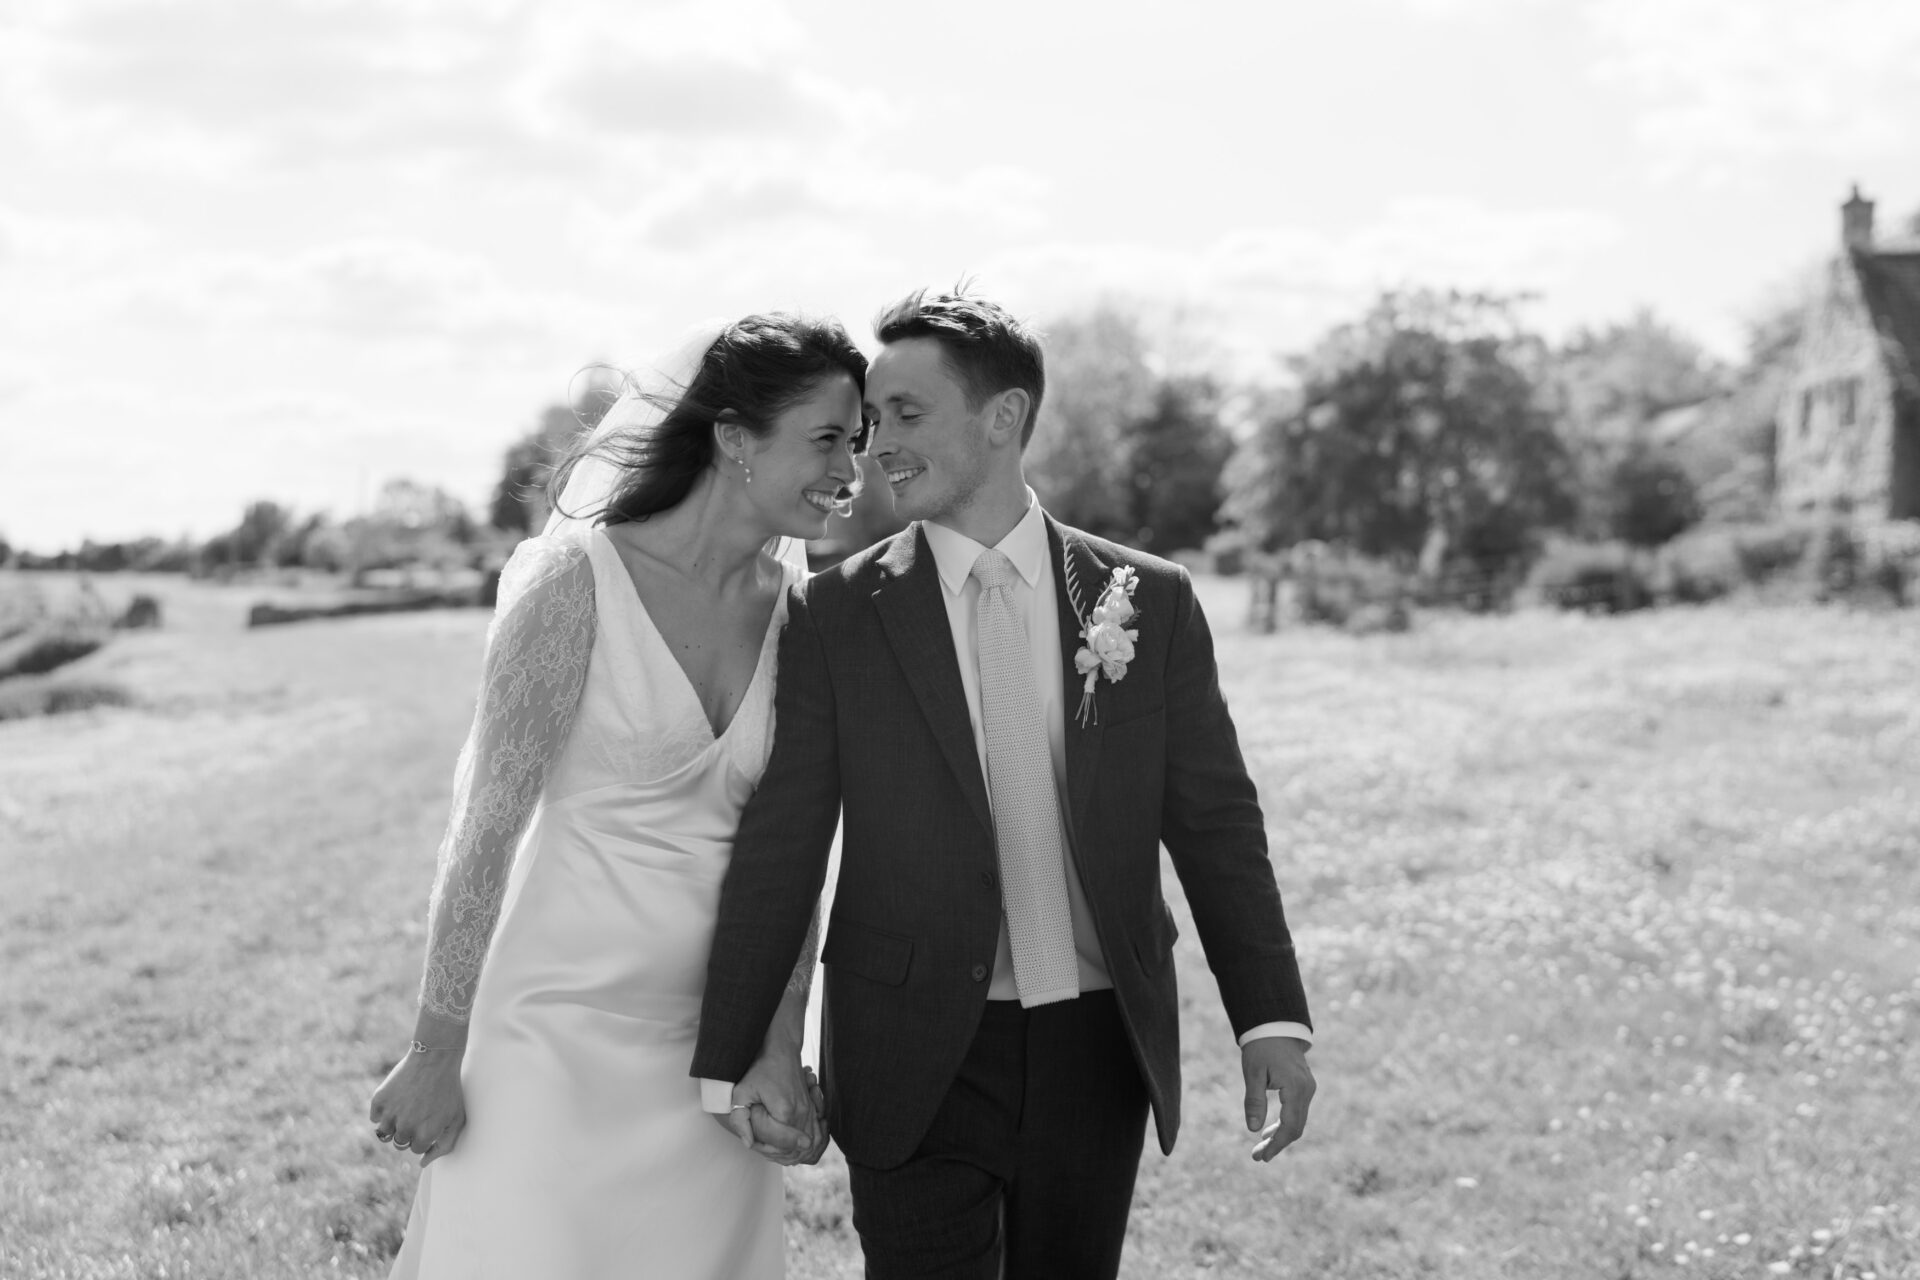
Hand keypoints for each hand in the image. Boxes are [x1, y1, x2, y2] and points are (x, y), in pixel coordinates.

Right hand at [368, 1038, 466, 1166]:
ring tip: (407, 1107)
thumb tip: (422, 1163)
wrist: (435, 1057)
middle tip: (419, 1111)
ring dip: (394, 1124)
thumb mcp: (456, 1118)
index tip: (429, 1119)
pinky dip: (383, 1111)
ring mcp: (391, 1114)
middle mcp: (406, 1128)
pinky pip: (375, 1117)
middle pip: (400, 1142)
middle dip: (409, 1130)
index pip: (416, 1149)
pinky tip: (398, 1098)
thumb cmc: (449, 1089)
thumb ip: (444, 1146)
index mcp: (425, 1135)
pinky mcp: (379, 1100)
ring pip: (385, 1133)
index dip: (424, 1134)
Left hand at [745, 1067, 828, 1164]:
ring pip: (808, 1144)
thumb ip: (740, 1119)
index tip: (755, 1145)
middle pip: (795, 1148)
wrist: (782, 1050)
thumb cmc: (760, 1070)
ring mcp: (810, 1111)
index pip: (780, 1145)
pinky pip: (815, 1133)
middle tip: (762, 1148)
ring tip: (774, 1149)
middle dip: (778, 1154)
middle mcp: (802, 1113)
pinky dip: (803, 1143)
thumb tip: (748, 1143)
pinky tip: (788, 1142)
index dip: (765, 1149)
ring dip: (792, 1151)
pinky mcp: (813, 1107)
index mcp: (785, 1112)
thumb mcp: (741, 1093)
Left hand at [1242, 1036, 1313, 1161]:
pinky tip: (1269, 1132)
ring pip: (1297, 1121)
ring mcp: (1308, 1089)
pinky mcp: (1304, 1087)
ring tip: (1260, 1148)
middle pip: (1296, 1128)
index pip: (1289, 1126)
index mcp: (1295, 1088)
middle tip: (1257, 1156)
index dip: (1276, 1145)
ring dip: (1280, 1136)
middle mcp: (1307, 1090)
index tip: (1262, 1157)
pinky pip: (1297, 1112)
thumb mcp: (1253, 1073)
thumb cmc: (1261, 1047)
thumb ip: (1254, 1101)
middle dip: (1277, 1144)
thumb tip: (1252, 1129)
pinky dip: (1284, 1124)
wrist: (1275, 1026)